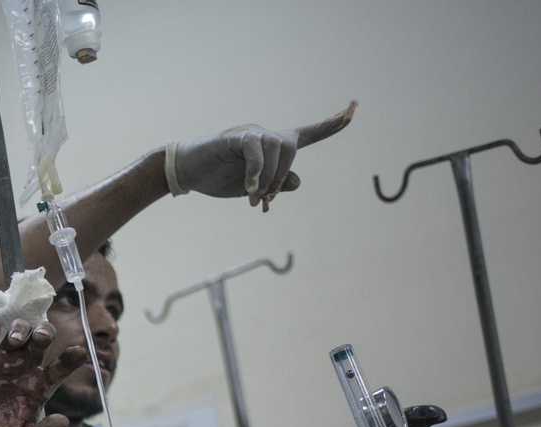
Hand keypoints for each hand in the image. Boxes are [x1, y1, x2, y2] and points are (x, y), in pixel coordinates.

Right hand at [0, 318, 87, 426]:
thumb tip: (64, 422)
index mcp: (40, 384)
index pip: (62, 366)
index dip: (72, 358)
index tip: (80, 353)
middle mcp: (25, 366)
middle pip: (42, 337)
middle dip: (44, 331)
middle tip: (40, 338)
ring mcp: (2, 358)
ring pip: (18, 329)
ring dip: (20, 328)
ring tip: (15, 341)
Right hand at [171, 102, 356, 208]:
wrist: (186, 172)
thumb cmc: (218, 178)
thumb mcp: (253, 189)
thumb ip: (276, 185)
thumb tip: (297, 182)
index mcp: (272, 147)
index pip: (307, 134)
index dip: (331, 125)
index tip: (354, 109)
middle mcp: (266, 135)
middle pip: (292, 147)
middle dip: (282, 177)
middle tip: (265, 202)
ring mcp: (251, 133)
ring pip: (278, 147)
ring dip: (269, 177)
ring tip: (253, 197)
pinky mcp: (235, 136)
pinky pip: (256, 148)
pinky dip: (257, 170)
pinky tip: (249, 188)